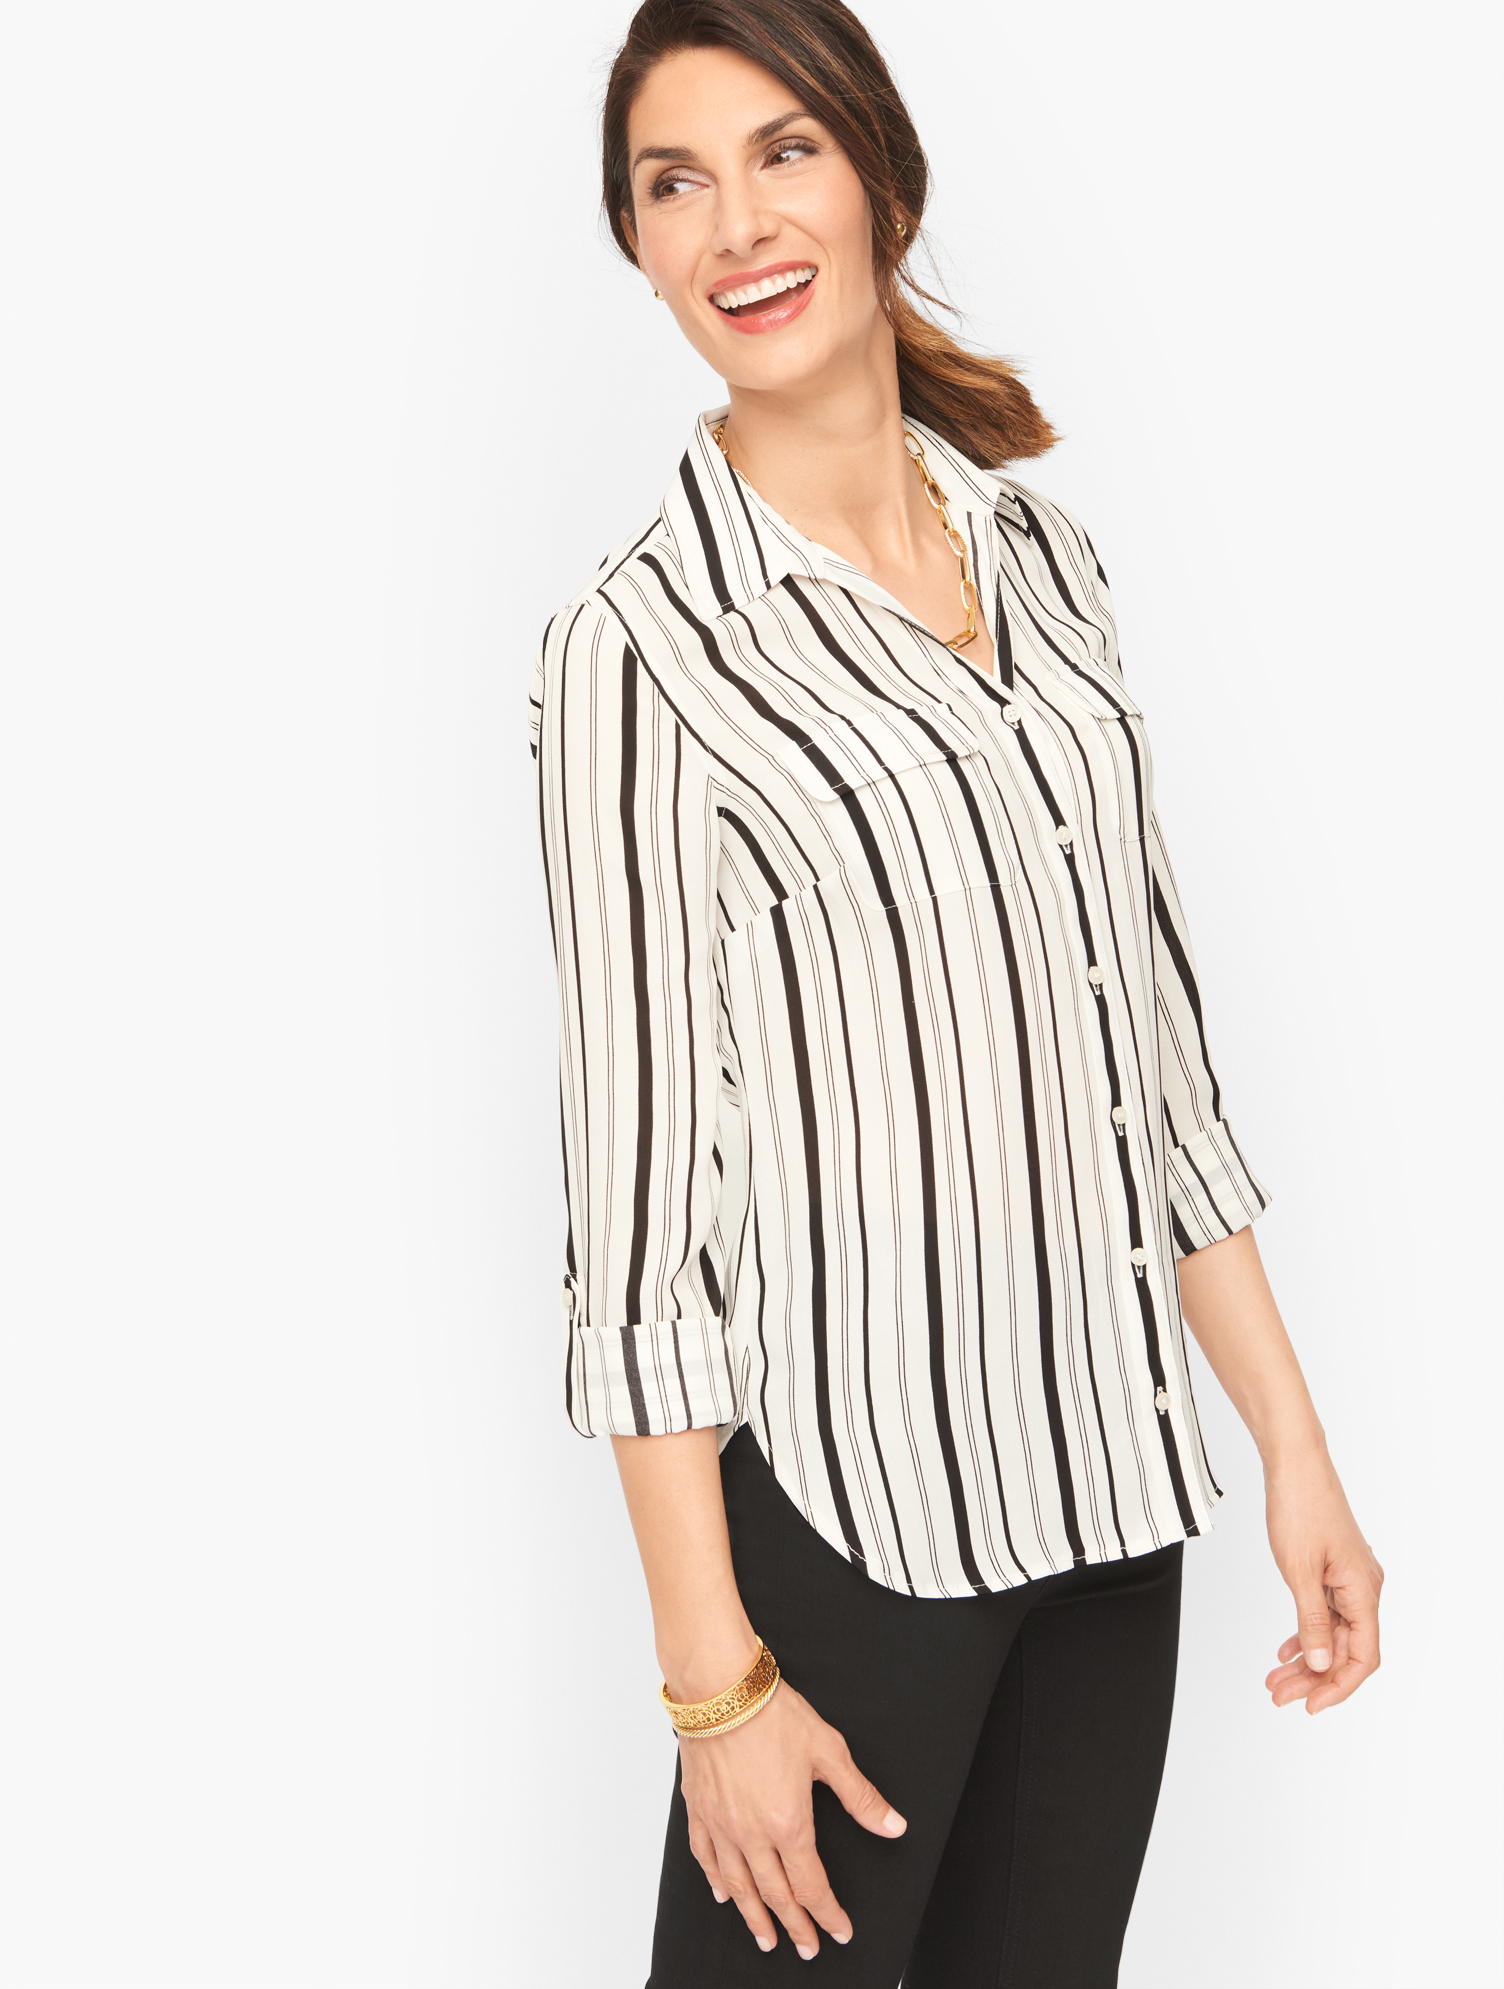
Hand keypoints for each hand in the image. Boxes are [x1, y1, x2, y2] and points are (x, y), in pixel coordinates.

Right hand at [678, 1679, 906, 1957]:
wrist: (720, 1689)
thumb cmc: (773, 1714)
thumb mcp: (828, 1751)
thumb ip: (860, 1797)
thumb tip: (893, 1826)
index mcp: (789, 1824)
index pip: (812, 1887)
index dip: (828, 1914)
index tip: (838, 1931)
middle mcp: (752, 1835)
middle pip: (776, 1895)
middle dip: (795, 1926)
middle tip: (806, 1948)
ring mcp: (722, 1825)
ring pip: (739, 1887)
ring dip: (755, 1917)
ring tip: (766, 1938)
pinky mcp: (699, 1810)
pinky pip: (706, 1859)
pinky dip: (716, 1882)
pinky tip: (723, 1894)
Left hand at [1262, 1449, 1382, 1713]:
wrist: (1294, 1464)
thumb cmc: (1300, 1507)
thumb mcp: (1300, 1571)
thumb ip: (1310, 1621)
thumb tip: (1318, 1664)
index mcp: (1364, 1590)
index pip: (1362, 1656)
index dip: (1339, 1686)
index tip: (1312, 1705)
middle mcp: (1363, 1588)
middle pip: (1344, 1649)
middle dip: (1313, 1677)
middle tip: (1279, 1695)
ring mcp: (1348, 1579)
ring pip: (1331, 1633)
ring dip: (1305, 1659)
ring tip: (1275, 1679)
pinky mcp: (1332, 1570)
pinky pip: (1323, 1613)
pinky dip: (1304, 1633)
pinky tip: (1285, 1651)